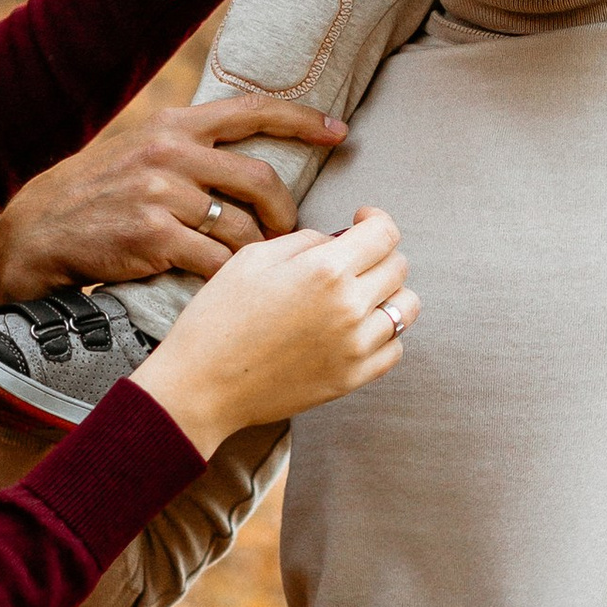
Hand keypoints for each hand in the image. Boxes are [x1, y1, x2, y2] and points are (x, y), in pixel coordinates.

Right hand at [0, 94, 348, 299]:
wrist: (41, 231)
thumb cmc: (101, 194)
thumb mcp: (143, 152)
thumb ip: (192, 149)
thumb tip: (256, 158)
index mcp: (175, 125)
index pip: (253, 110)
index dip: (303, 120)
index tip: (340, 132)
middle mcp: (172, 153)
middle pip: (263, 179)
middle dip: (286, 214)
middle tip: (292, 237)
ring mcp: (162, 194)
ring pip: (244, 228)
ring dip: (258, 255)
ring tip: (258, 270)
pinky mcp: (154, 237)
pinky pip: (217, 262)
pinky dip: (230, 278)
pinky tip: (229, 288)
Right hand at [133, 207, 417, 454]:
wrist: (201, 385)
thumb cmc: (218, 317)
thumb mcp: (253, 257)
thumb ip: (306, 241)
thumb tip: (338, 240)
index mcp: (325, 270)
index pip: (384, 234)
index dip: (376, 221)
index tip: (362, 221)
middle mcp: (349, 307)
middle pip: (397, 267)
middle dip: (377, 255)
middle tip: (351, 260)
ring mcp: (356, 347)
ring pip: (405, 307)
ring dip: (387, 294)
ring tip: (358, 294)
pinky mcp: (353, 378)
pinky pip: (394, 348)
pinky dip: (383, 334)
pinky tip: (356, 328)